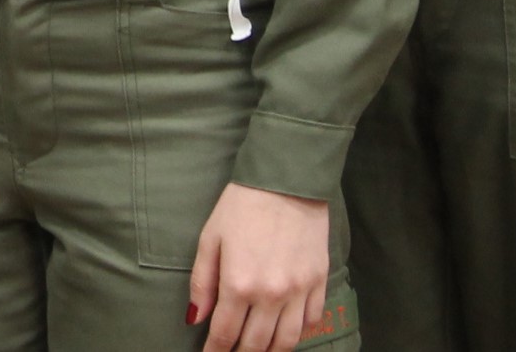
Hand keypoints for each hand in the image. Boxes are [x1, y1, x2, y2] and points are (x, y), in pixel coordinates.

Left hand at [189, 184, 330, 351]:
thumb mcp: (210, 238)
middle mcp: (271, 294)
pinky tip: (285, 329)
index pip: (225, 334)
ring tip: (258, 349)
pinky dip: (298, 332)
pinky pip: (311, 322)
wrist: (286, 181)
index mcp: (238, 284)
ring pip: (286, 341)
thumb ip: (202, 282)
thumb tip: (196, 318)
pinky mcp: (319, 282)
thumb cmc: (241, 206)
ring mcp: (298, 291)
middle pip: (256, 344)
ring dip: (270, 351)